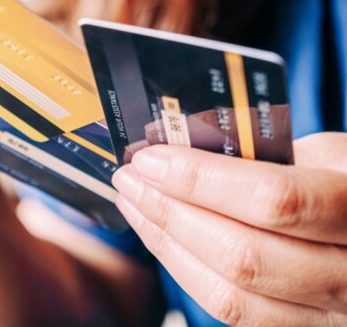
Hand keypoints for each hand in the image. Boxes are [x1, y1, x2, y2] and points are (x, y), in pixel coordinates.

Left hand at [112, 133, 346, 325]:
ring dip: (168, 245)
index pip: (273, 201)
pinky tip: (164, 238)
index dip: (200, 180)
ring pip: (233, 294)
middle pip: (242, 256)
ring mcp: (333, 313)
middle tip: (130, 179)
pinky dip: (188, 272)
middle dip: (170, 213)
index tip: (152, 159)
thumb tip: (182, 148)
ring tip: (135, 205)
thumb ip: (263, 151)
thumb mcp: (327, 151)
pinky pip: (236, 311)